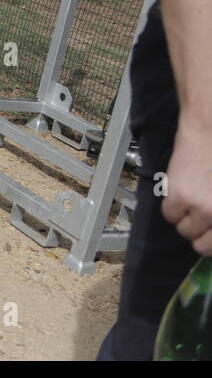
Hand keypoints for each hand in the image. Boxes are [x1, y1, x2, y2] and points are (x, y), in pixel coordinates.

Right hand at [163, 119, 211, 254]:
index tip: (208, 233)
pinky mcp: (180, 198)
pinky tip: (180, 192)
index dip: (211, 240)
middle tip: (200, 217)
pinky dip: (171, 207)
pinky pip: (169, 215)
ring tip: (191, 201)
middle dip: (200, 233)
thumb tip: (211, 225)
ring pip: (184, 230)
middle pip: (202, 245)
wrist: (210, 132)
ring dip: (184, 219)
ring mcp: (201, 209)